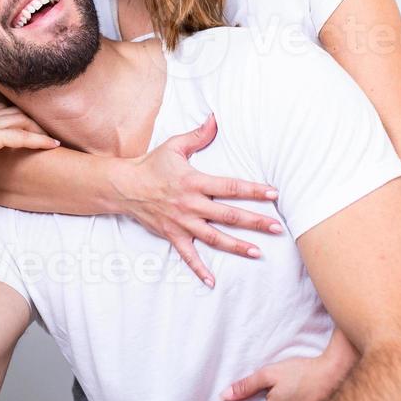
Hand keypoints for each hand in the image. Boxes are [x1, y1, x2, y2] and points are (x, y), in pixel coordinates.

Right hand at [0, 104, 59, 184]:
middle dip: (32, 119)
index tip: (29, 124)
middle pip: (13, 113)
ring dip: (40, 128)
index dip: (14, 118)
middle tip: (51, 128)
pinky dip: (38, 140)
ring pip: (20, 121)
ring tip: (57, 137)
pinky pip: (20, 137)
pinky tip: (53, 144)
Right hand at [112, 115, 283, 285]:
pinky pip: (187, 255)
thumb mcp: (174, 146)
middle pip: (228, 215)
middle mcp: (191, 204)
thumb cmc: (151, 165)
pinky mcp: (172, 235)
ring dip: (236, 246)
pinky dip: (199, 269)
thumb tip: (215, 118)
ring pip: (213, 237)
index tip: (273, 194)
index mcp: (194, 181)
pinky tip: (212, 281)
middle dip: (254, 221)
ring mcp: (182, 222)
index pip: (229, 186)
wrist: (123, 186)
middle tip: (276, 228)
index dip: (252, 190)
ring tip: (257, 252)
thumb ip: (198, 135)